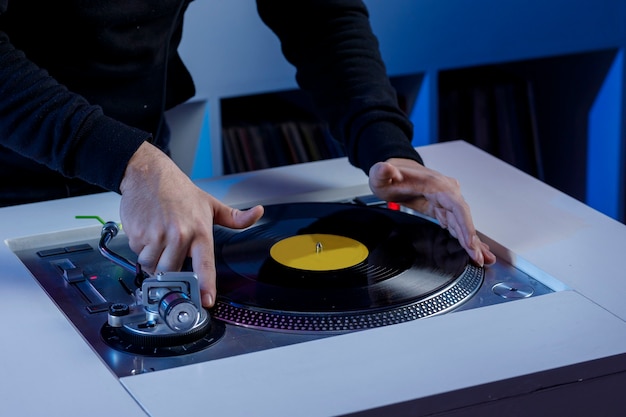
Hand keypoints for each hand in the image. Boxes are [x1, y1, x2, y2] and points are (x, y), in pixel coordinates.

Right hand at [119, 142, 263, 306]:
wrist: (149, 175)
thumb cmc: (180, 191)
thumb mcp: (211, 203)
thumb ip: (235, 217)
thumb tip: (258, 213)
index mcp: (200, 230)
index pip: (205, 265)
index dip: (206, 285)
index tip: (206, 301)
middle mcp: (179, 234)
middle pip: (173, 271)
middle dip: (172, 269)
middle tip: (172, 252)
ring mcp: (157, 235)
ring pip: (154, 267)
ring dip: (155, 261)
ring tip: (160, 241)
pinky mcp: (137, 234)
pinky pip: (139, 255)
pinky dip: (142, 250)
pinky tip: (148, 233)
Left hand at [368, 158, 495, 266]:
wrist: (393, 172)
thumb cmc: (389, 175)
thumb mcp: (380, 175)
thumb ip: (382, 172)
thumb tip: (384, 169)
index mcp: (435, 184)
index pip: (456, 206)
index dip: (465, 225)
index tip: (470, 242)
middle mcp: (445, 190)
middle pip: (463, 216)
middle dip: (471, 239)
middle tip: (478, 259)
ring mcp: (445, 199)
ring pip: (462, 221)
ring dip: (471, 240)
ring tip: (481, 259)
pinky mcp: (442, 207)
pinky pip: (456, 222)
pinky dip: (463, 236)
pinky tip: (471, 248)